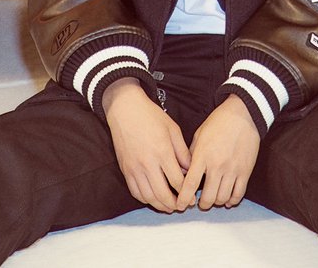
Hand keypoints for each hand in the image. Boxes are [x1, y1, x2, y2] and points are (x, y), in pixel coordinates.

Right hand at [103, 78, 191, 212]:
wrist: (125, 110)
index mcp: (162, 152)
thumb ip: (182, 152)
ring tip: (170, 207)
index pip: (177, 181)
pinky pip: (135, 192)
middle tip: (182, 206)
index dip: (186, 192)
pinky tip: (153, 199)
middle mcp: (148, 163)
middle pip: (163, 194)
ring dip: (160, 205)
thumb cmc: (151, 116)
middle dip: (175, 204)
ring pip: (148, 197)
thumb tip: (190, 170)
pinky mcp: (125, 170)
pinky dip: (145, 199)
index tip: (192, 197)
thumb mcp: (173, 129)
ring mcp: (135, 168)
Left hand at [176, 95, 259, 211]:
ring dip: (216, 202)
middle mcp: (217, 165)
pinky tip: (227, 199)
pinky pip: (238, 194)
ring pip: (222, 198)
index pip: (190, 184)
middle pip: (207, 197)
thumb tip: (185, 172)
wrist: (243, 114)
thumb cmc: (219, 122)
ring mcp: (232, 170)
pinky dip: (232, 201)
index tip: (180, 206)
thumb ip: (192, 154)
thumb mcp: (199, 135)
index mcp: (202, 156)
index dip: (184, 199)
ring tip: (213, 198)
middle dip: (202, 204)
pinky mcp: (245, 171)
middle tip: (200, 202)